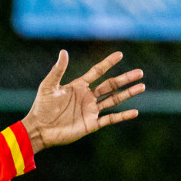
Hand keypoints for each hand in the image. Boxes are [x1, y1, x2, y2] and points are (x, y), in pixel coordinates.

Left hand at [21, 50, 144, 152]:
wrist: (38, 129)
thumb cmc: (41, 107)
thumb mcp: (48, 86)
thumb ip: (57, 70)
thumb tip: (64, 51)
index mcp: (79, 86)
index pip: (97, 72)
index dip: (108, 63)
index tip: (120, 54)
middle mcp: (87, 97)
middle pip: (110, 85)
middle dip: (125, 79)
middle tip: (140, 72)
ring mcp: (90, 110)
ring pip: (114, 100)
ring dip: (128, 94)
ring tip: (142, 86)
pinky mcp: (91, 124)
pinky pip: (110, 119)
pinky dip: (122, 116)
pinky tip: (134, 112)